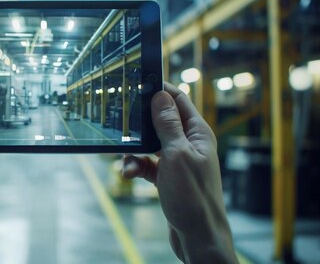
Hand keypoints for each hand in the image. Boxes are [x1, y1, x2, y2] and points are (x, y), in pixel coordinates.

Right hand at [122, 83, 236, 263]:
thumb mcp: (177, 155)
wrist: (197, 236)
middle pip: (160, 121)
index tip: (138, 83)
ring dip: (134, 150)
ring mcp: (177, 160)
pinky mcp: (167, 176)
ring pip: (149, 144)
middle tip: (121, 121)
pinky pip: (146, 164)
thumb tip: (161, 95)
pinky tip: (129, 174)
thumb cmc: (193, 196)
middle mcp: (189, 143)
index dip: (160, 90)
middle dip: (140, 123)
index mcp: (198, 133)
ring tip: (125, 160)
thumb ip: (168, 124)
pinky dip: (136, 166)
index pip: (178, 100)